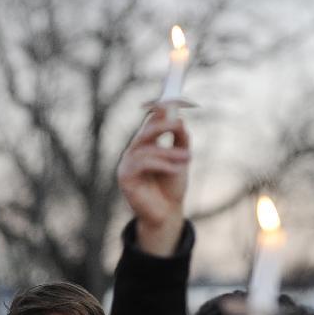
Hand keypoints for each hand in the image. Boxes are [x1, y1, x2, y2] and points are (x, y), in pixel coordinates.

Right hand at [118, 109, 189, 255]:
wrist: (167, 213)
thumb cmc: (171, 187)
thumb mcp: (181, 159)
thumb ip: (180, 140)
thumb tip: (180, 121)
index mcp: (144, 146)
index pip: (149, 123)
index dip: (157, 111)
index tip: (170, 101)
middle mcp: (133, 153)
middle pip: (144, 132)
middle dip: (161, 125)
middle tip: (178, 124)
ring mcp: (126, 165)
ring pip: (146, 149)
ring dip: (169, 152)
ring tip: (188, 158)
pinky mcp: (125, 178)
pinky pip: (142, 164)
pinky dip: (161, 164)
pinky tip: (175, 169)